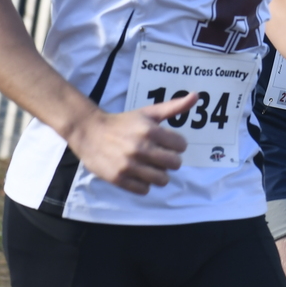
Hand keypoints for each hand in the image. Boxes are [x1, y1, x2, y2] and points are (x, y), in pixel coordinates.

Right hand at [64, 92, 198, 194]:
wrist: (89, 132)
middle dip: (170, 161)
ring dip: (158, 174)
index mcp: (150, 130)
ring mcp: (129, 165)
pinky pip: (144, 190)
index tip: (167, 143)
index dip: (176, 145)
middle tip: (160, 156)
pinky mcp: (119, 178)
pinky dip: (144, 184)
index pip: (181, 146)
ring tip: (150, 166)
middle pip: (174, 164)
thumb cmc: (123, 123)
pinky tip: (137, 174)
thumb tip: (196, 96)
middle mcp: (140, 148)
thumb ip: (173, 107)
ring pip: (162, 180)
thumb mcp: (147, 113)